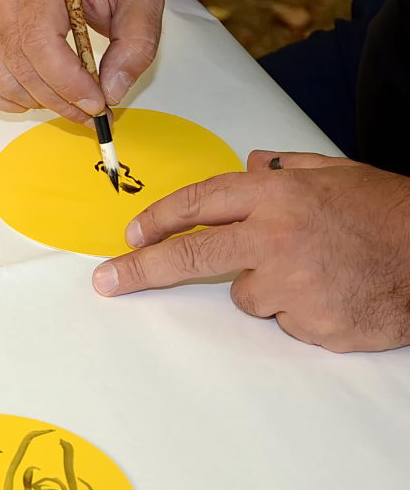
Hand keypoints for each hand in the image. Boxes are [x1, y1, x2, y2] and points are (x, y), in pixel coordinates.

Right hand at [0, 0, 162, 122]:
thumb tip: (113, 90)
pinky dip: (8, 99)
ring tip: (72, 104)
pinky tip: (35, 100)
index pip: (40, 41)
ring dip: (38, 102)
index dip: (67, 81)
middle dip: (60, 98)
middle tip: (93, 111)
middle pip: (21, 65)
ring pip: (3, 78)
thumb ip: (135, 43)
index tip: (96, 102)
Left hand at [92, 151, 409, 351]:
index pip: (199, 203)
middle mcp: (274, 237)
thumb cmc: (389, 214)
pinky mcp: (307, 323)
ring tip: (318, 270)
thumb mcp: (337, 174)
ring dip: (268, 287)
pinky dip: (300, 310)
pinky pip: (283, 319)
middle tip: (108, 280)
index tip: (131, 235)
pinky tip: (333, 293)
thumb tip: (250, 166)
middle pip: (190, 256)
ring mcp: (290, 284)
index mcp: (278, 195)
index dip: (160, 219)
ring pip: (246, 294)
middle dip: (141, 269)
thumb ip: (286, 170)